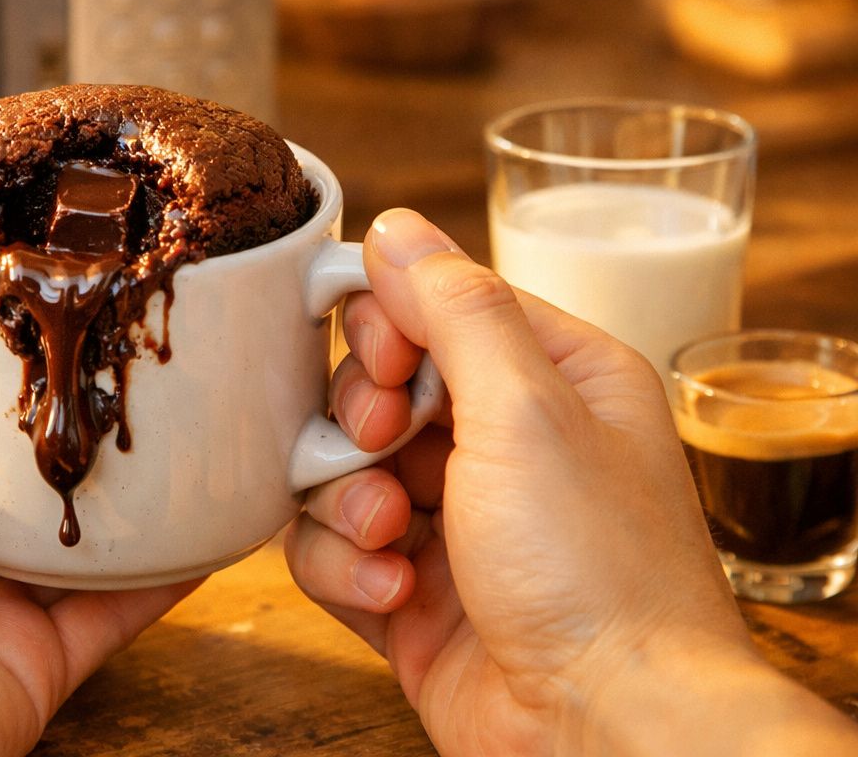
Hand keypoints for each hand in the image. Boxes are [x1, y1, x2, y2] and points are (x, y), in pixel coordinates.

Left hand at [0, 272, 196, 756]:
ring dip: (118, 487)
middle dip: (54, 422)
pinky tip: (209, 517)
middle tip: (116, 353)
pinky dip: (167, 568)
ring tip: (176, 418)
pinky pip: (117, 605)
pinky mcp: (36, 658)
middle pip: (2, 471)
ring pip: (66, 533)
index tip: (26, 315)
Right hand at [286, 209, 857, 754]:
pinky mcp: (406, 590)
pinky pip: (328, 547)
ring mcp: (450, 520)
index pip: (433, 307)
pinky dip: (344, 567)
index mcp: (551, 380)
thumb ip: (455, 311)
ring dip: (345, 500)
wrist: (606, 731)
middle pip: (370, 387)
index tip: (384, 368)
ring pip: (336, 469)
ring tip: (392, 537)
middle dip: (359, 421)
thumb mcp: (528, 411)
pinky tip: (394, 594)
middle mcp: (501, 443)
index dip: (386, 329)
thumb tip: (394, 228)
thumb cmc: (598, 571)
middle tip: (382, 447)